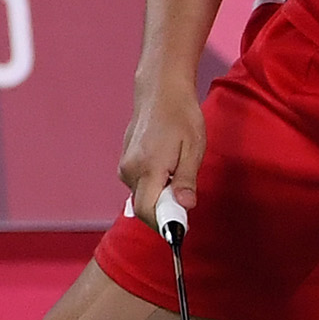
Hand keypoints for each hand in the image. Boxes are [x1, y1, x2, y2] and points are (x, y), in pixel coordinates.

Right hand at [117, 79, 203, 222]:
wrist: (160, 92)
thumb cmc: (181, 116)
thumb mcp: (193, 148)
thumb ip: (186, 180)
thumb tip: (185, 206)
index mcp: (149, 168)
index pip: (148, 211)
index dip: (165, 224)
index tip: (182, 228)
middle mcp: (130, 169)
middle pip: (143, 208)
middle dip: (164, 212)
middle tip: (185, 200)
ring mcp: (125, 165)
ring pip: (141, 196)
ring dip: (159, 197)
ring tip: (177, 174)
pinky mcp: (125, 161)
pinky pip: (138, 184)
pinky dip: (153, 185)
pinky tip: (166, 167)